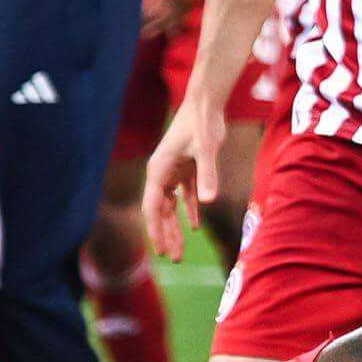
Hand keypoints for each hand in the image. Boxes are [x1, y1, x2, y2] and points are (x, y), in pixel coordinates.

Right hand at [141, 97, 229, 258]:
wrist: (206, 103)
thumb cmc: (203, 123)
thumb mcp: (206, 150)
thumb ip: (207, 175)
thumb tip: (208, 202)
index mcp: (158, 170)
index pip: (152, 207)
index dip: (156, 230)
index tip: (160, 250)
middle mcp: (161, 173)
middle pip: (160, 211)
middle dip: (165, 235)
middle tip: (174, 258)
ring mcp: (173, 170)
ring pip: (171, 205)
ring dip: (175, 227)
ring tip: (179, 250)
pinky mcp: (186, 167)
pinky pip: (185, 194)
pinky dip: (189, 209)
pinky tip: (194, 226)